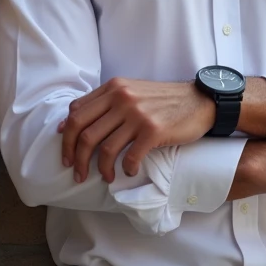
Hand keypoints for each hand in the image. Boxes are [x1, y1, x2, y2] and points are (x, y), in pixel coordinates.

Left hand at [58, 78, 213, 183]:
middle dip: (75, 158)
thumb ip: (105, 101)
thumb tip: (70, 122)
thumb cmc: (164, 100)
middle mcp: (122, 98)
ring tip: (105, 177)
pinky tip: (129, 172)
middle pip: (84, 133)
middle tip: (77, 173)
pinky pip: (129, 157)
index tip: (68, 153)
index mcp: (114, 88)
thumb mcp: (132, 90)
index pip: (76, 113)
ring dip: (100, 169)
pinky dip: (125, 170)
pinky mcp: (153, 130)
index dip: (66, 137)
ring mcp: (137, 115)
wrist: (199, 100)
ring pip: (104, 148)